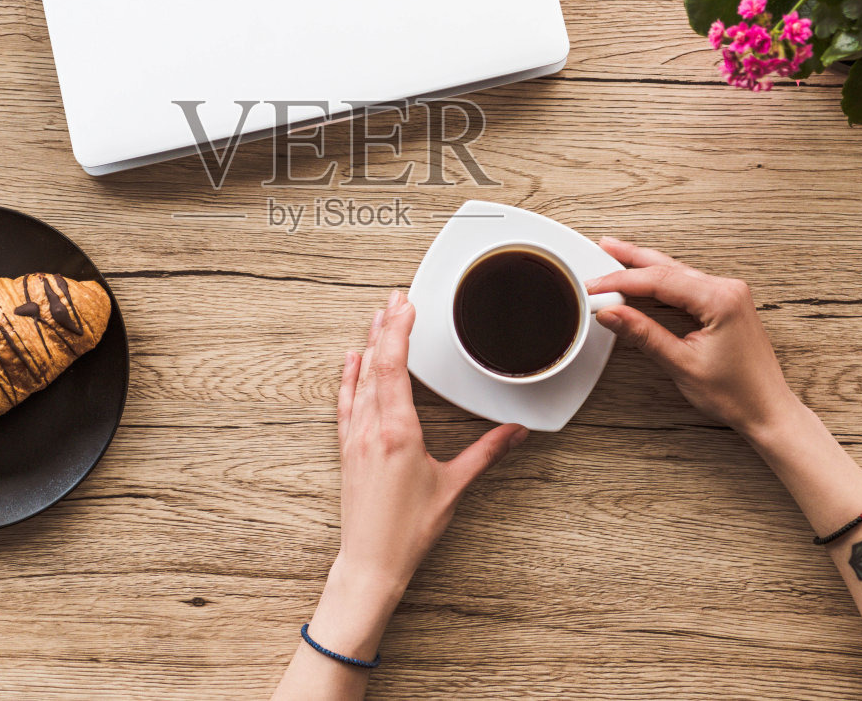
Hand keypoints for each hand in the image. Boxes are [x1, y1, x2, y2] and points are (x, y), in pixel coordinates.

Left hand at [273, 293, 525, 698]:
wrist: (370, 562)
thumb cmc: (409, 531)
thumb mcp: (453, 488)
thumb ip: (486, 454)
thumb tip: (515, 432)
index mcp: (398, 431)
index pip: (395, 366)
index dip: (399, 331)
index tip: (406, 305)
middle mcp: (372, 428)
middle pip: (376, 364)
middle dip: (386, 328)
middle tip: (395, 298)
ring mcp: (356, 438)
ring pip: (360, 380)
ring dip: (369, 346)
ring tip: (376, 317)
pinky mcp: (348, 450)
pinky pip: (346, 404)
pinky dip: (349, 378)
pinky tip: (350, 361)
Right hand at [586, 238, 799, 437]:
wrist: (767, 410)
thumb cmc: (737, 393)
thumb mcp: (681, 363)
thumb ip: (643, 334)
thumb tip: (612, 314)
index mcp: (720, 299)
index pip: (659, 280)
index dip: (621, 282)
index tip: (596, 287)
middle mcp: (728, 290)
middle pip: (668, 266)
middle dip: (631, 259)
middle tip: (603, 248)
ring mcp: (729, 295)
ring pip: (678, 271)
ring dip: (646, 266)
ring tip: (618, 257)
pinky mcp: (727, 304)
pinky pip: (688, 283)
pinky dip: (663, 280)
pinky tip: (647, 278)